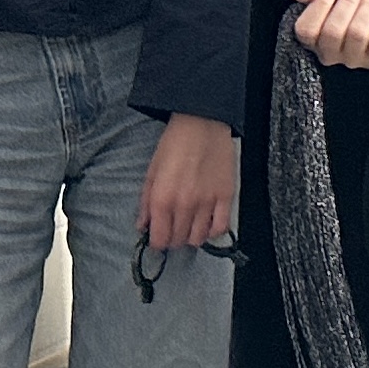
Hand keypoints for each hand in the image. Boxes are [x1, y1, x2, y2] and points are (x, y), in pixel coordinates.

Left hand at [138, 113, 234, 251]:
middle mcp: (185, 205)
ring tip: (189, 228)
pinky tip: (208, 224)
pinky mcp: (226, 196)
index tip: (157, 239)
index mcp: (162, 199)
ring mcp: (207, 202)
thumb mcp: (152, 172)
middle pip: (179, 240)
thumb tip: (143, 225)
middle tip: (172, 231)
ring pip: (199, 238)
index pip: (160, 239)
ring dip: (192, 237)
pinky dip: (213, 231)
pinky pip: (222, 226)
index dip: (157, 243)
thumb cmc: (174, 144)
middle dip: (173, 240)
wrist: (202, 124)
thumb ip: (145, 202)